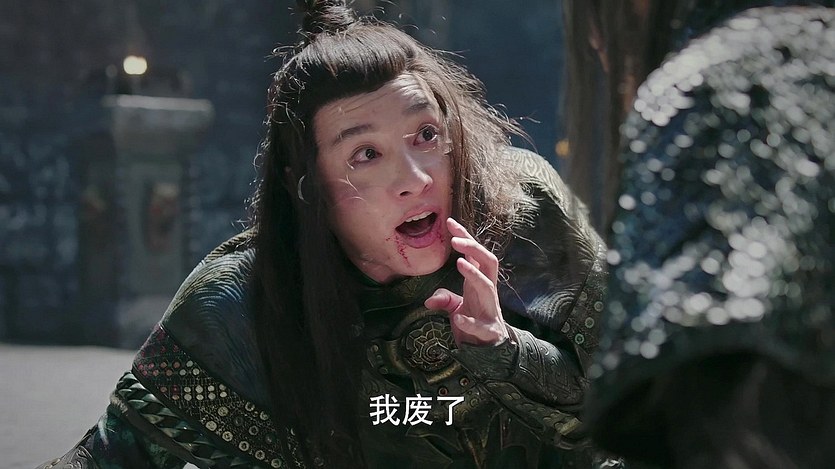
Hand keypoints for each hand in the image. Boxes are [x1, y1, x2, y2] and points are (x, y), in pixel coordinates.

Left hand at [424, 217, 509, 345]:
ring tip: (459, 264)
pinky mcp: (489, 331)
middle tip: (456, 240)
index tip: (450, 222)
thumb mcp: (457, 308)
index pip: (475, 255)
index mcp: (479, 283)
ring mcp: (490, 310)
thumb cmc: (475, 323)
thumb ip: (444, 298)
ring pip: (488, 287)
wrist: (490, 351)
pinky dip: (469, 322)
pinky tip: (458, 318)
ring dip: (474, 275)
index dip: (465, 237)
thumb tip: (428, 298)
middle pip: (488, 262)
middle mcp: (487, 292)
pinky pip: (481, 325)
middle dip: (474, 249)